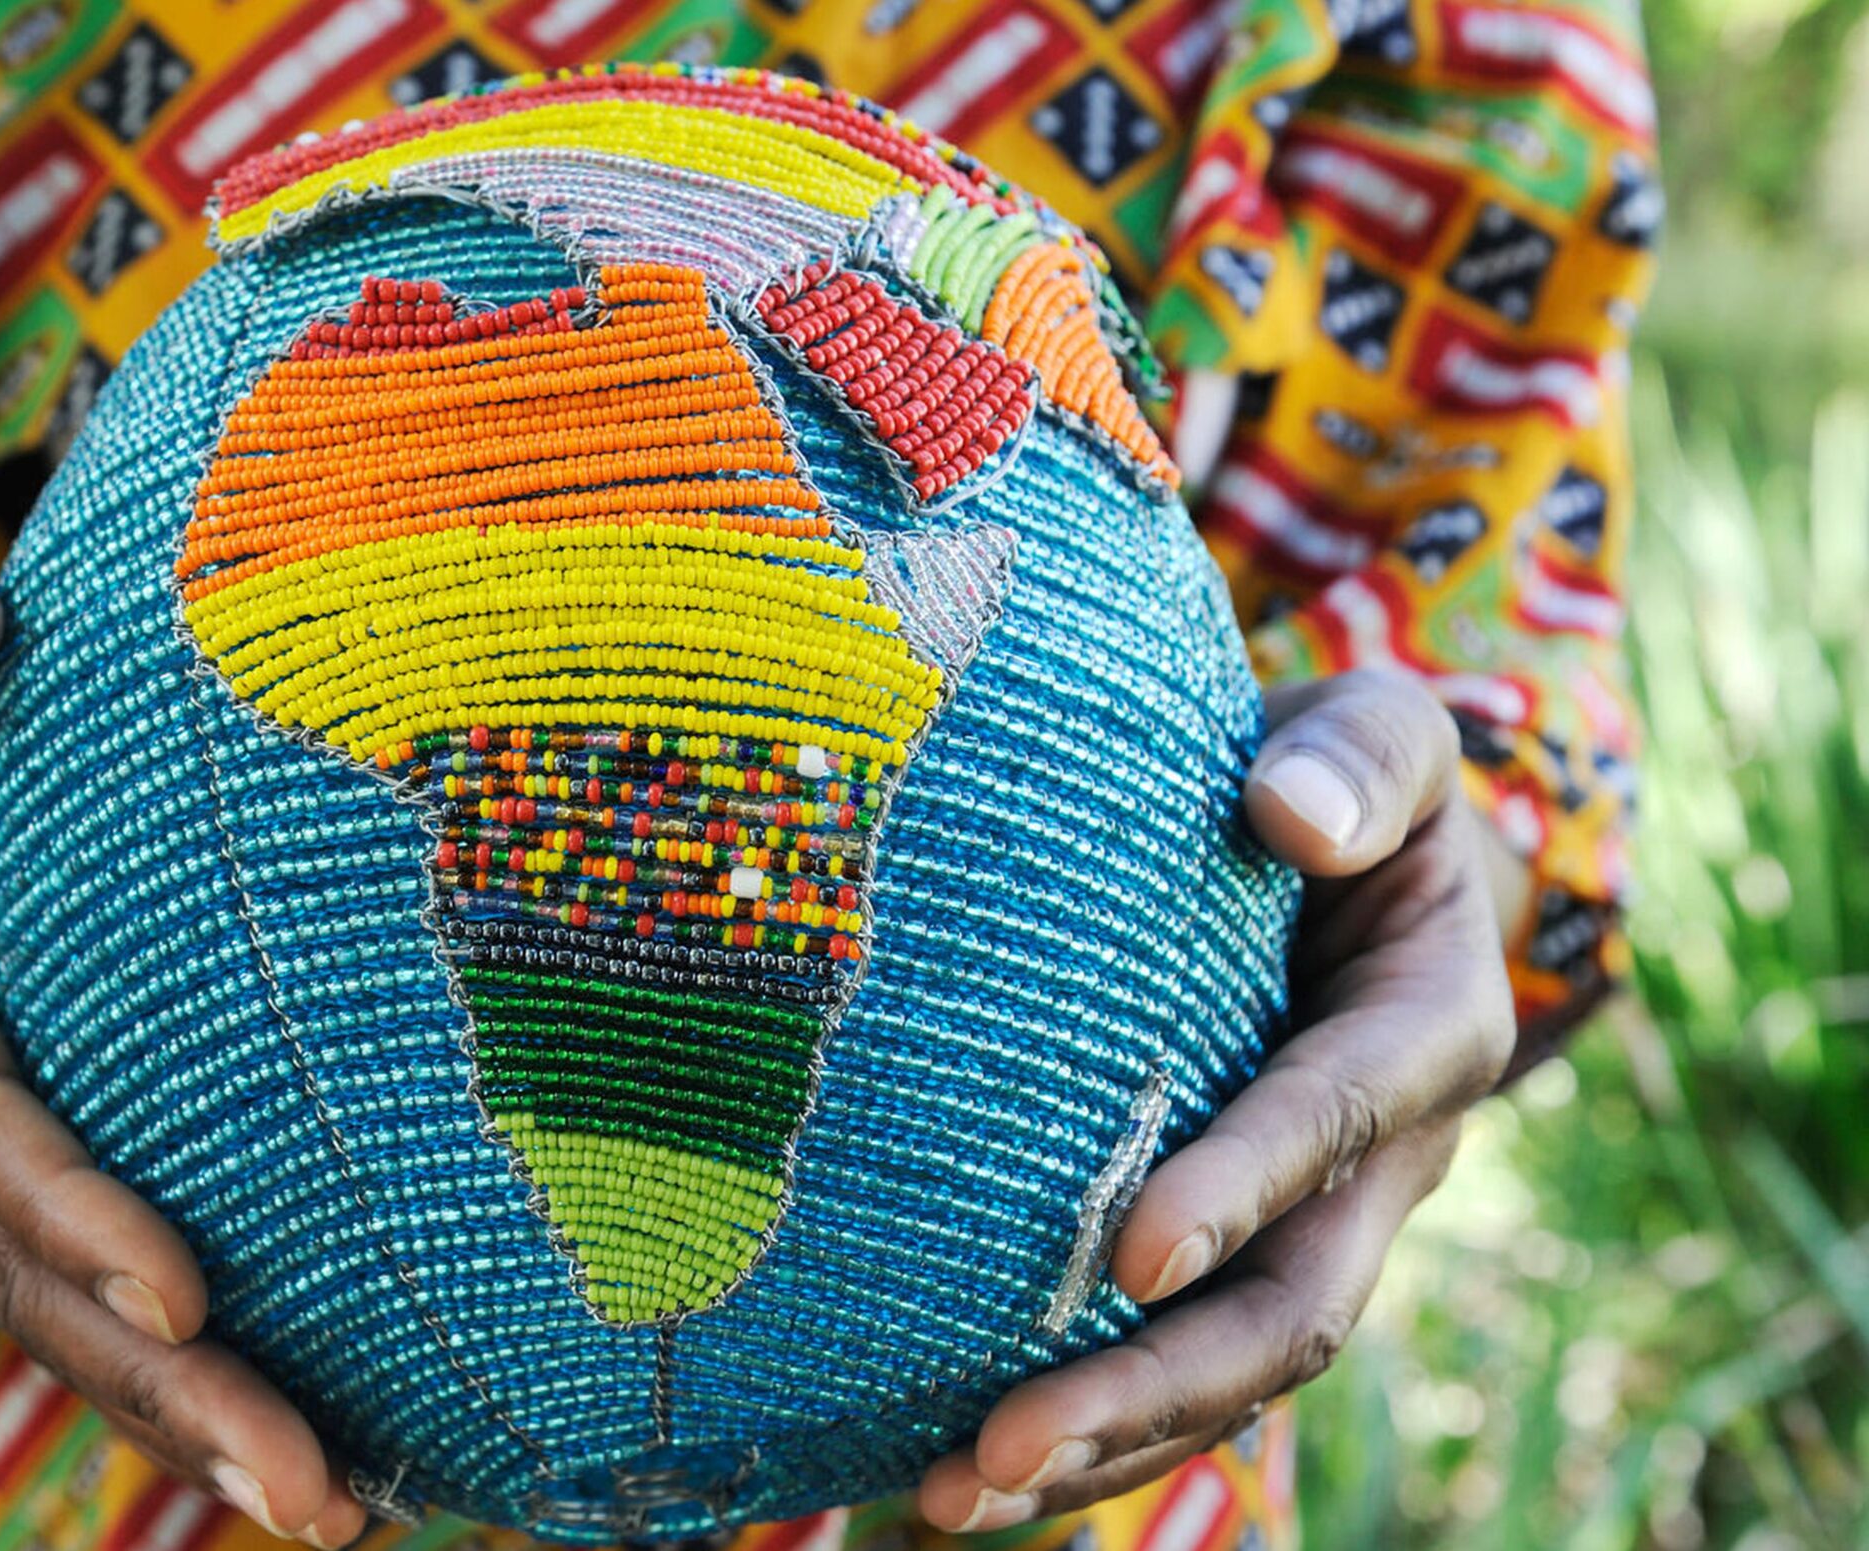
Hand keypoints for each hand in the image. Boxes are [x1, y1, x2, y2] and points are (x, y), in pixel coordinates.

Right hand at [0, 551, 364, 1547]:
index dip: (64, 1210)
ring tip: (344, 1512)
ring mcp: (0, 1169)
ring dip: (202, 1431)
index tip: (181, 1286)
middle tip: (307, 1484)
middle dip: (162, 1391)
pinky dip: (220, 1386)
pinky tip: (359, 1455)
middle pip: (36, 1278)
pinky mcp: (70, 1187)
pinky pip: (129, 1307)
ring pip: (86, 1327)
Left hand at [917, 668, 1517, 1529]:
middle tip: (998, 1443)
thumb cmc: (1341, 776)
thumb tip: (1292, 813)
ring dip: (1095, 1447)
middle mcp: (1382, 1163)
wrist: (1336, 842)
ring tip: (944, 1500)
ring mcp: (1307, 1226)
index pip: (1335, 1120)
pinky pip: (1166, 1362)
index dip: (1244, 1188)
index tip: (1133, 1250)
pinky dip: (1078, 1428)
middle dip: (1147, 1388)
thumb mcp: (1379, 733)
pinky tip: (939, 1474)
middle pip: (1282, 1312)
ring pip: (1220, 1376)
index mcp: (1426, 1032)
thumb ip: (1363, 756)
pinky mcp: (1231, 1252)